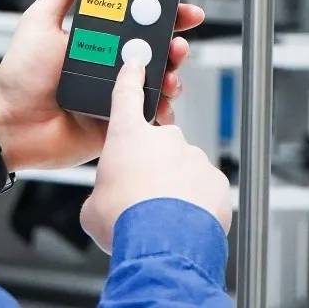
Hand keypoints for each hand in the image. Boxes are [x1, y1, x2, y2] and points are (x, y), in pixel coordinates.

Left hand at [0, 0, 204, 172]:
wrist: (10, 126)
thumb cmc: (20, 75)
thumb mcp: (41, 21)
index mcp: (100, 37)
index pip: (140, 19)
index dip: (165, 12)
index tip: (182, 6)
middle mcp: (113, 63)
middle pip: (157, 49)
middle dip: (175, 44)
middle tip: (179, 43)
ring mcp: (117, 93)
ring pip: (158, 81)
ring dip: (171, 76)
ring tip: (169, 75)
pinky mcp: (118, 121)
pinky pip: (148, 115)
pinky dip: (161, 111)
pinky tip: (161, 106)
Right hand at [79, 56, 232, 252]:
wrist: (162, 244)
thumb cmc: (123, 221)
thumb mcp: (92, 207)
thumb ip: (101, 193)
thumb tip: (106, 201)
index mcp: (128, 136)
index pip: (127, 96)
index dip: (130, 78)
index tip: (136, 64)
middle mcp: (165, 140)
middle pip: (157, 144)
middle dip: (150, 166)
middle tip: (140, 195)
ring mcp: (194, 157)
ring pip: (183, 169)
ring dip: (174, 187)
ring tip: (161, 216)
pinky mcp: (216, 181)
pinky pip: (204, 188)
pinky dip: (195, 203)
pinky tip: (182, 223)